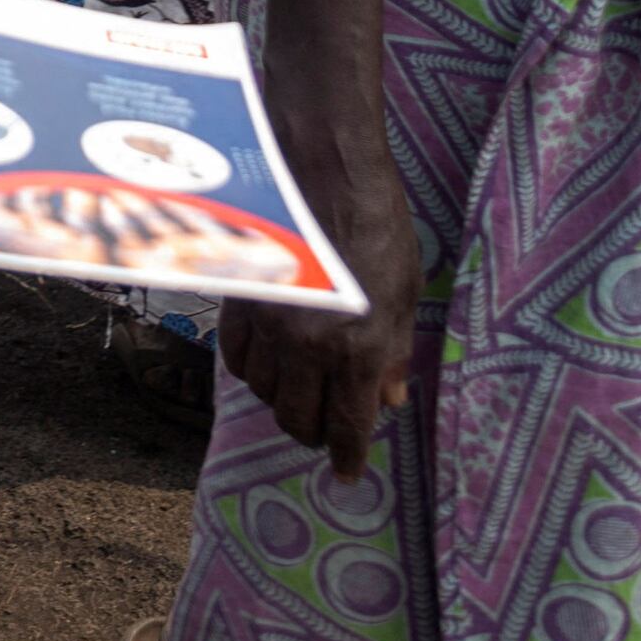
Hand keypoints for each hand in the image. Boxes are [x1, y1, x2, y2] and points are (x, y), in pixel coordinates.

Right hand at [215, 131, 420, 480]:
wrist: (319, 166)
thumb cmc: (375, 222)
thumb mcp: (403, 290)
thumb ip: (393, 350)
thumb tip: (389, 398)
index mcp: (355, 346)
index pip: (347, 424)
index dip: (348, 456)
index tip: (348, 474)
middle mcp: (305, 345)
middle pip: (296, 418)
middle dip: (313, 434)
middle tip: (328, 430)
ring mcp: (266, 324)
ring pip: (264, 393)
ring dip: (285, 402)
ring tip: (303, 393)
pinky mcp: (239, 301)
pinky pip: (238, 360)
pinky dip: (255, 374)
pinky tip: (271, 364)